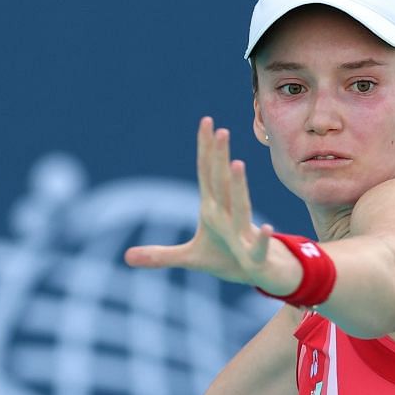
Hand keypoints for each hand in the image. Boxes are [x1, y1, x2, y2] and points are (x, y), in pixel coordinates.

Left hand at [124, 117, 302, 294]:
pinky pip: (258, 247)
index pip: (207, 175)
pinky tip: (268, 229)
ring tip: (236, 163)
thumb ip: (159, 255)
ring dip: (238, 186)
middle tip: (220, 130)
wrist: (259, 273)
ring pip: (241, 207)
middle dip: (220, 157)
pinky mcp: (253, 256)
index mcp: (213, 210)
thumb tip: (125, 257)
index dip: (205, 149)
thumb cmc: (226, 258)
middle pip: (221, 183)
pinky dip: (262, 239)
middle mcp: (228, 216)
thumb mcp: (188, 258)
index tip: (206, 121)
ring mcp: (242, 234)